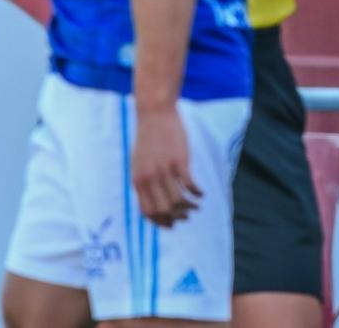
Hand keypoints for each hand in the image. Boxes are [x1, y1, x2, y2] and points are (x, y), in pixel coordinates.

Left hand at [132, 106, 200, 227]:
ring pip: (177, 200)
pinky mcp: (178, 161)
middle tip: (186, 216)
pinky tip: (201, 193)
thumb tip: (151, 199)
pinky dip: (197, 193)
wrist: (155, 114)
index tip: (172, 225)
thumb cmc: (149, 138)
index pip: (147, 212)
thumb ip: (144, 180)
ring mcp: (164, 170)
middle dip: (177, 217)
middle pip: (163, 210)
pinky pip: (189, 185)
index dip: (161, 222)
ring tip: (196, 206)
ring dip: (189, 207)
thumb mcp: (139, 162)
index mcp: (138, 180)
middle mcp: (149, 178)